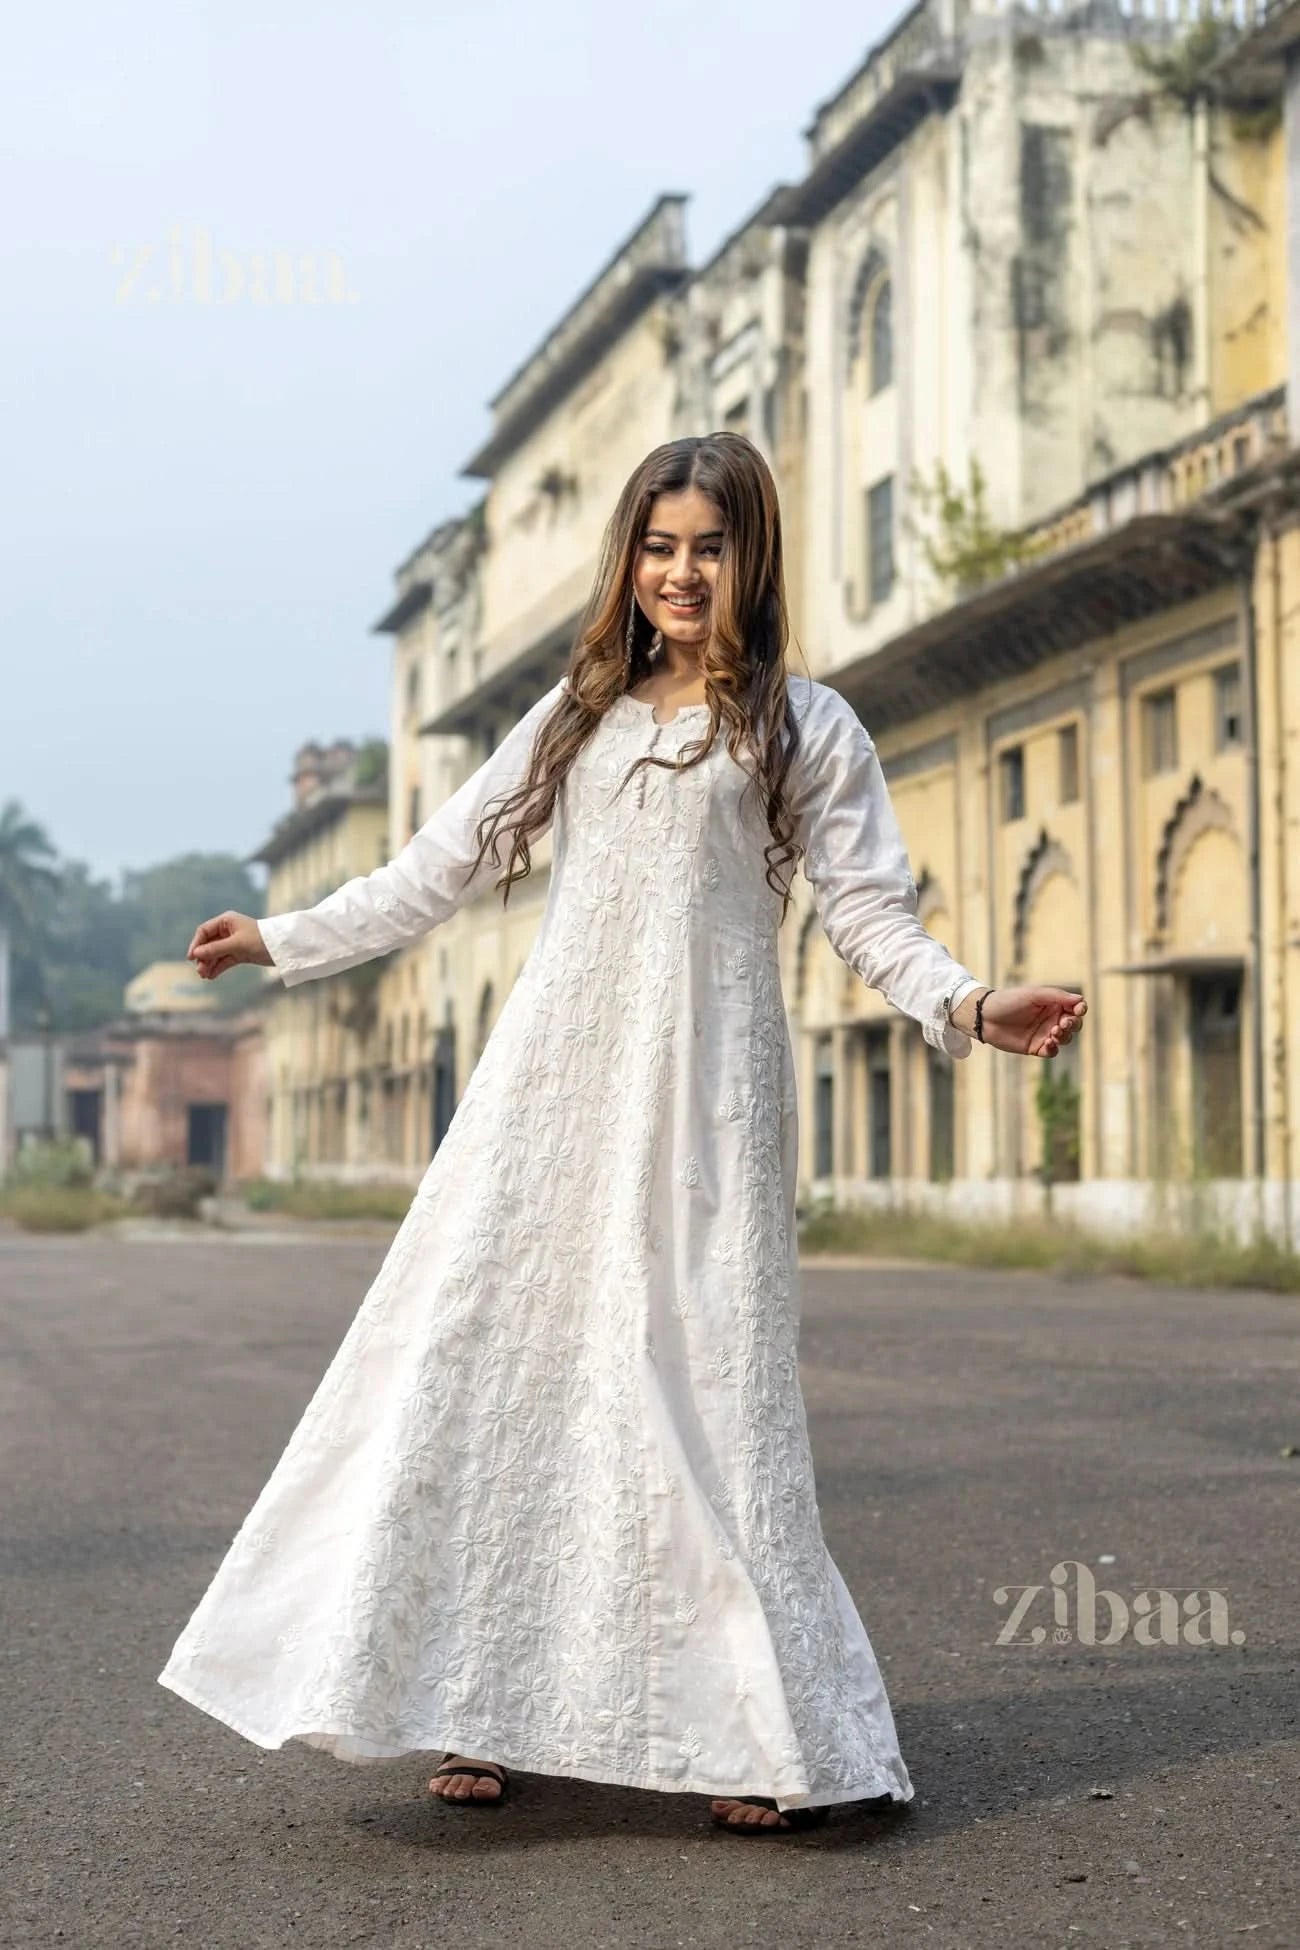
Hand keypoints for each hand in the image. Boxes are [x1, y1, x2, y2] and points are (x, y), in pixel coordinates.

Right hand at [187, 910, 273, 980]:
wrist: (282, 948)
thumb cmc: (260, 940)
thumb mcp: (236, 944)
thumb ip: (215, 949)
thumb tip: (196, 954)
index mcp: (226, 921)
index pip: (204, 931)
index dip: (196, 944)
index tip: (192, 958)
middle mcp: (228, 930)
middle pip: (208, 944)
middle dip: (203, 957)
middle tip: (200, 971)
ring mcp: (233, 942)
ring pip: (216, 954)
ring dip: (209, 964)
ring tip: (205, 976)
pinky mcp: (239, 953)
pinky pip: (224, 960)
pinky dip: (218, 967)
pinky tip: (212, 976)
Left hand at [954, 985, 1086, 1057]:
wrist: (985, 1017)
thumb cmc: (1008, 1000)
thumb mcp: (1033, 994)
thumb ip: (1057, 996)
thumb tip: (1080, 999)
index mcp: (1052, 1003)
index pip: (1075, 1008)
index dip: (1080, 1009)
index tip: (1078, 1010)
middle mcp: (1051, 1018)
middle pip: (1074, 1024)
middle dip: (1073, 1024)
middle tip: (1062, 1024)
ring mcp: (1044, 1034)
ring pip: (1066, 1039)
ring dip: (1064, 1036)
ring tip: (1052, 1032)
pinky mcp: (1036, 1047)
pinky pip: (1053, 1051)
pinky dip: (1054, 1048)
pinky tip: (1048, 1043)